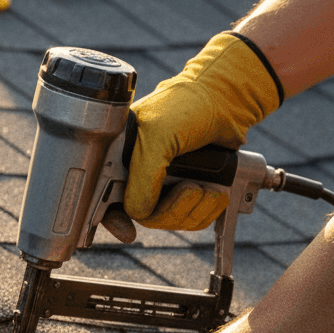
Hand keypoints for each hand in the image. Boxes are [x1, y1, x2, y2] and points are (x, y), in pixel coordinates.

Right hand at [124, 31, 282, 231]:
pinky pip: (191, 219)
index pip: (104, 199)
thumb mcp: (157, 137)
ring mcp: (165, 184)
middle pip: (143, 216)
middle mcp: (138, 174)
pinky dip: (207, 210)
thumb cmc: (188, 106)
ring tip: (209, 186)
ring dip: (194, 208)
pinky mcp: (189, 191)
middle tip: (189, 189)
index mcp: (119, 158)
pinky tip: (216, 192)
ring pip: (169, 220)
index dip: (113, 219)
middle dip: (171, 209)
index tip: (126, 230)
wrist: (229, 101)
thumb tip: (137, 213)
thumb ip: (142, 178)